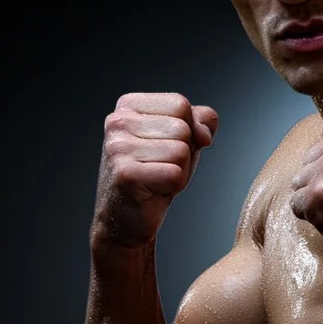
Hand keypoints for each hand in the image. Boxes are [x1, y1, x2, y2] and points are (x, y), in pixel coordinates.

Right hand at [92, 92, 217, 248]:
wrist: (125, 219)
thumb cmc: (154, 176)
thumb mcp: (181, 139)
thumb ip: (199, 121)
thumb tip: (204, 131)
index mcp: (128, 106)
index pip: (181, 104)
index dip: (188, 130)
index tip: (165, 148)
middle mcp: (118, 122)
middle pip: (183, 128)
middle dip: (184, 153)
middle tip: (160, 168)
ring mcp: (119, 148)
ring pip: (181, 151)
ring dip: (179, 171)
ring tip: (157, 179)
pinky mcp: (126, 174)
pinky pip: (175, 174)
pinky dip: (173, 186)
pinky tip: (154, 190)